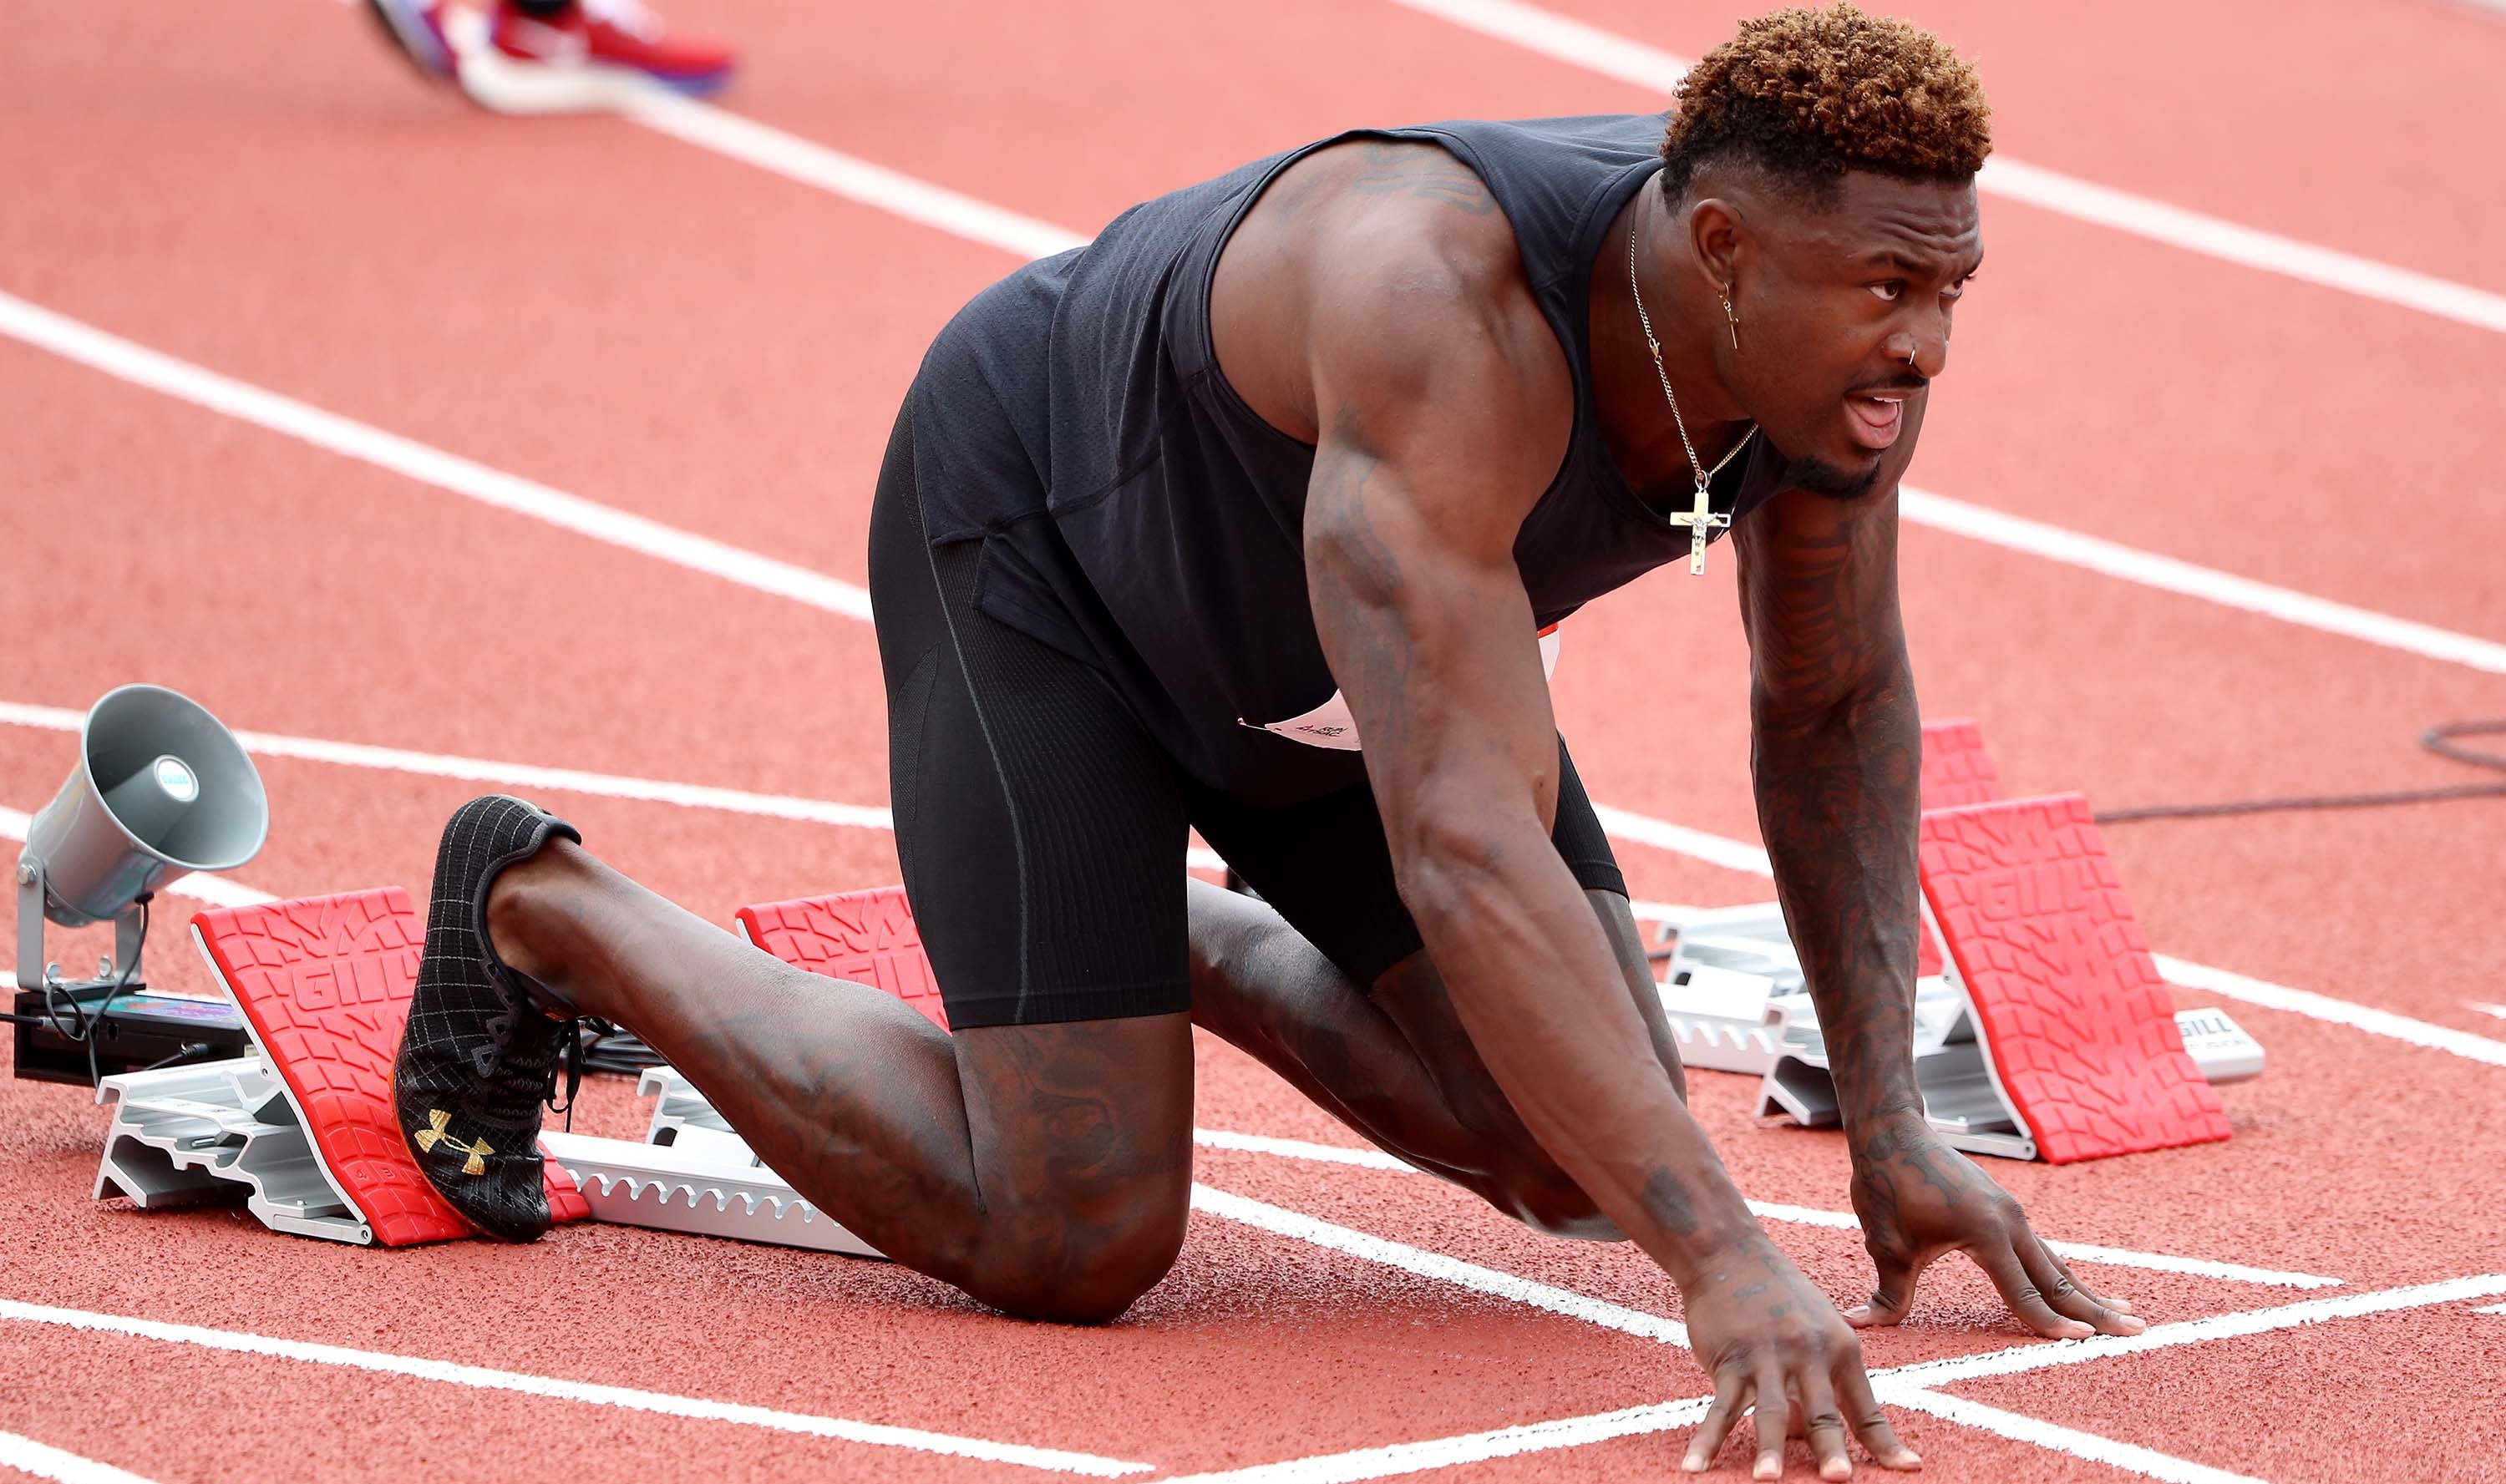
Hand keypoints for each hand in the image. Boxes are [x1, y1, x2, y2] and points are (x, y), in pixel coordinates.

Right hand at [1679, 1235, 1921, 1478]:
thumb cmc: (1780, 1297)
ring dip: (1768, 1448)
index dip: (1886, 1443)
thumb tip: (1805, 1435)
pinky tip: (1695, 1466)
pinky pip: (1719, 1407)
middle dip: (1830, 1449)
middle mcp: (1808, 1353)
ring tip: (1768, 1480)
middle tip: (1839, 1480)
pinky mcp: (1729, 1358)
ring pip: (1769, 1411)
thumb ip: (1820, 1382)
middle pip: (1821, 1414)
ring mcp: (1766, 1356)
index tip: (1910, 1469)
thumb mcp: (1817, 1328)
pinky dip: (1706, 1440)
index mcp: (1840, 1349)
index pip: (1866, 1409)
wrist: (1730, 1253)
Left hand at [1847, 1114, 2144, 1339]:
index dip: (2049, 1322)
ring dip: (2089, 1290)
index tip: (2083, 1343)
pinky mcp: (2007, 1210)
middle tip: (2137, 1332)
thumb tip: (1860, 1325)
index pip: (2023, 1291)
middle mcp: (2010, 1222)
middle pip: (2058, 1277)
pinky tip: (2079, 1287)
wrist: (1892, 1132)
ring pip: (2056, 1262)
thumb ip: (1888, 1292)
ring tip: (2126, 1312)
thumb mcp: (1885, 1244)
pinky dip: (2064, 1272)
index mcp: (1985, 1233)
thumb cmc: (1887, 1185)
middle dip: (2096, 1309)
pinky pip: (2042, 1249)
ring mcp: (2012, 1214)